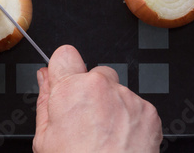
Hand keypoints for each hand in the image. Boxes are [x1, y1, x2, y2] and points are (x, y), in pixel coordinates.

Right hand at [33, 45, 162, 152]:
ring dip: (112, 105)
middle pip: (95, 73)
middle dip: (91, 90)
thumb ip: (45, 99)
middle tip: (86, 120)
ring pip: (117, 90)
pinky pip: (136, 105)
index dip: (64, 68)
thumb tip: (44, 78)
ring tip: (105, 136)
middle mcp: (100, 87)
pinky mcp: (148, 111)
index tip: (65, 80)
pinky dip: (130, 119)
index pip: (65, 54)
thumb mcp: (45, 138)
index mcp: (70, 89)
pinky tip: (120, 140)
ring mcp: (126, 98)